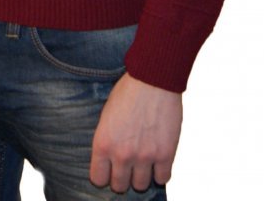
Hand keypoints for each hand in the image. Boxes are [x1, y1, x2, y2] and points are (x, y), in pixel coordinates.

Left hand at [90, 72, 181, 193]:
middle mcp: (122, 154)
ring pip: (141, 185)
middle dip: (123, 177)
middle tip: (128, 164)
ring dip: (142, 175)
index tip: (110, 168)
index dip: (105, 174)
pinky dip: (161, 171)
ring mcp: (144, 156)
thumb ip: (108, 139)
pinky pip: (162, 179)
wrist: (153, 78)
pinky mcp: (165, 154)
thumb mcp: (107, 114)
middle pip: (119, 186)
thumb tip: (110, 157)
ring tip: (144, 161)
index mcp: (103, 143)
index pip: (98, 179)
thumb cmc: (129, 91)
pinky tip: (159, 159)